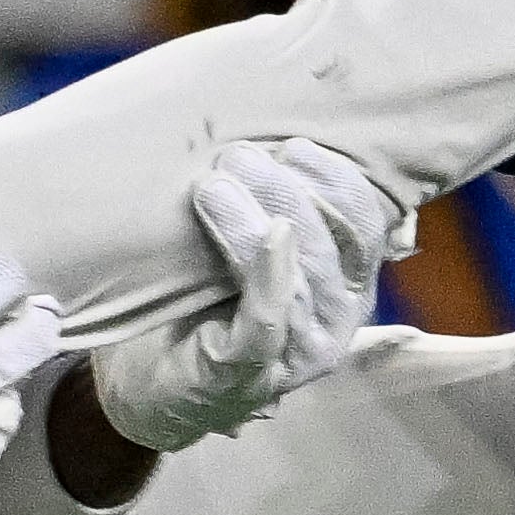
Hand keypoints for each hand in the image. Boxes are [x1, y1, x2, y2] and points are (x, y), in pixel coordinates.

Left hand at [86, 140, 403, 452]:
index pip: (365, 225)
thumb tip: (271, 133)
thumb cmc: (206, 300)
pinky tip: (265, 237)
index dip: (336, 180)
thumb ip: (275, 203)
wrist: (149, 381)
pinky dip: (269, 275)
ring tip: (213, 186)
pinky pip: (268, 321)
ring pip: (298, 279)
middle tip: (235, 157)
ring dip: (257, 222)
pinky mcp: (249, 375)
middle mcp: (336, 322)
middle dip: (285, 192)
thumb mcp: (250, 246)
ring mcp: (297, 355)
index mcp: (348, 284)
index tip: (293, 145)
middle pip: (330, 246)